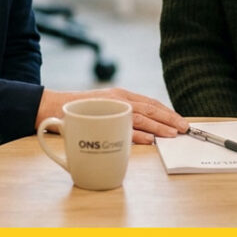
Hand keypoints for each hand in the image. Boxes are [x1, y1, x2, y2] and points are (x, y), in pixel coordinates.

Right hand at [35, 87, 188, 144]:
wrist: (50, 107)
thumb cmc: (79, 111)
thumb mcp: (104, 110)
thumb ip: (122, 117)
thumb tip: (146, 132)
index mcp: (121, 96)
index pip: (149, 103)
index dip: (167, 111)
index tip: (181, 120)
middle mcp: (118, 99)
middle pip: (149, 108)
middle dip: (169, 118)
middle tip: (185, 127)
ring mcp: (108, 108)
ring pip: (140, 117)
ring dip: (158, 127)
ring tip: (173, 134)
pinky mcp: (98, 120)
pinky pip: (121, 128)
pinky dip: (137, 135)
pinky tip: (150, 140)